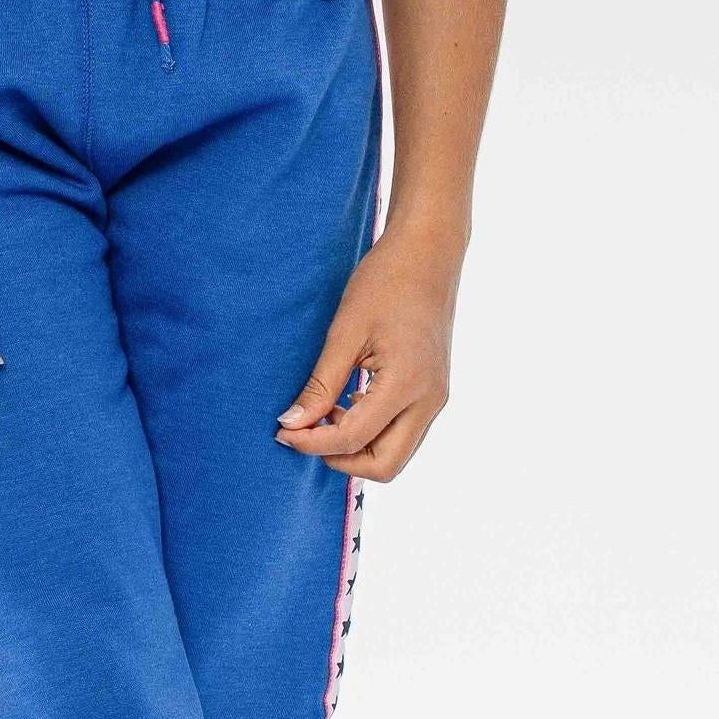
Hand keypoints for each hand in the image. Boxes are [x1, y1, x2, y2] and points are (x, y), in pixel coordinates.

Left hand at [275, 226, 462, 481]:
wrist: (429, 253)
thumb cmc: (386, 281)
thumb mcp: (345, 331)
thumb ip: (321, 384)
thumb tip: (292, 424)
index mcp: (407, 385)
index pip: (353, 438)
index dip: (312, 442)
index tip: (281, 431)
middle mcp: (430, 401)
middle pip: (384, 465)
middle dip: (340, 460)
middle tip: (304, 434)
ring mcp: (436, 398)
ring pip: (396, 453)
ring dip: (357, 447)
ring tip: (323, 415)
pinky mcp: (434, 391)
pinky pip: (403, 432)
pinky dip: (372, 432)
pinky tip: (346, 402)